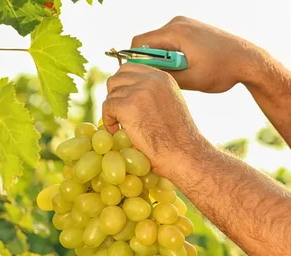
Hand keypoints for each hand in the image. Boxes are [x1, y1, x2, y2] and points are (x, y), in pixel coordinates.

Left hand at [102, 63, 208, 178]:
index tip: (123, 100)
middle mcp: (151, 79)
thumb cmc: (178, 137)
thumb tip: (130, 89)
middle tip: (119, 113)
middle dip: (114, 96)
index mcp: (162, 77)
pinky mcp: (128, 106)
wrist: (182, 153)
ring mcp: (139, 91)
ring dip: (112, 111)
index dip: (122, 84)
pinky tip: (117, 132)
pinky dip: (108, 121)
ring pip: (111, 94)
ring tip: (121, 126)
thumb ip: (153, 92)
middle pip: (116, 78)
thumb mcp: (170, 103)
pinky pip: (107, 108)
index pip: (130, 68)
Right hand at [131, 16, 260, 92]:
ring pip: (160, 43)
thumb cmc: (223, 70)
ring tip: (180, 75)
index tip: (139, 78)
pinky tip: (188, 68)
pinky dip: (173, 55)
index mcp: (176, 32)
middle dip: (151, 62)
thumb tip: (145, 81)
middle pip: (148, 42)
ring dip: (164, 60)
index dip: (134, 62)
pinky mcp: (191, 28)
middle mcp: (178, 23)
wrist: (248, 60)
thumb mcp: (193, 81)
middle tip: (162, 80)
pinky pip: (172, 41)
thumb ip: (167, 79)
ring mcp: (185, 24)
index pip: (139, 43)